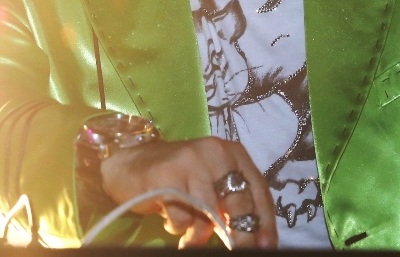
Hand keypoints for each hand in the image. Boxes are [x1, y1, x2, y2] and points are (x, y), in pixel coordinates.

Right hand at [100, 137, 277, 248]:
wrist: (132, 164)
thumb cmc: (179, 177)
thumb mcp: (211, 182)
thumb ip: (232, 200)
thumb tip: (255, 236)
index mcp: (232, 152)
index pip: (257, 188)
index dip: (265, 219)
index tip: (267, 245)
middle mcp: (215, 152)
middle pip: (238, 201)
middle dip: (242, 233)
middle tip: (240, 250)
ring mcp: (190, 162)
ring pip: (208, 213)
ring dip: (200, 234)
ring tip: (190, 236)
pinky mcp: (166, 176)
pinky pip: (182, 217)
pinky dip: (177, 226)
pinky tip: (170, 216)